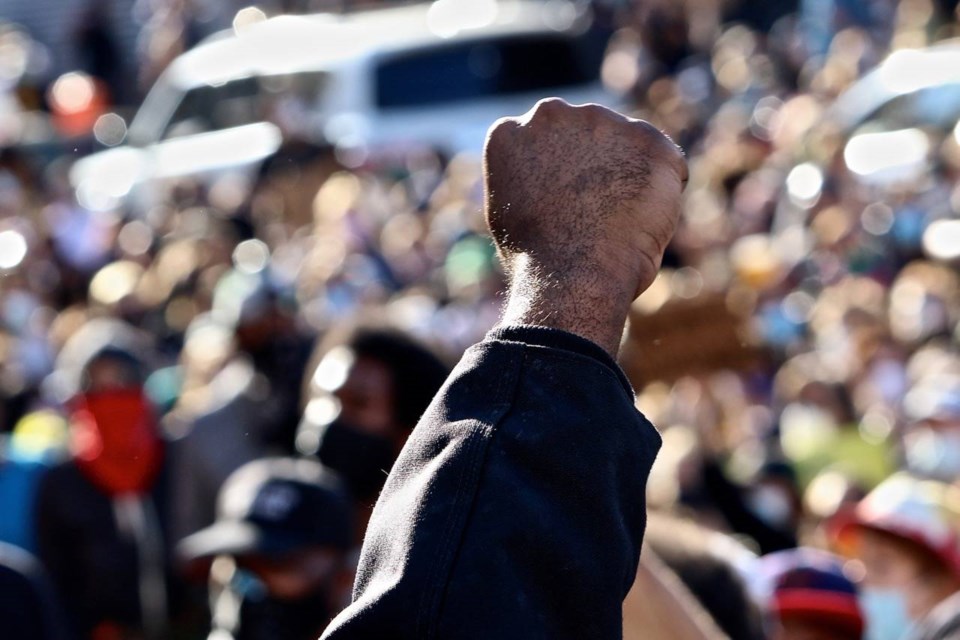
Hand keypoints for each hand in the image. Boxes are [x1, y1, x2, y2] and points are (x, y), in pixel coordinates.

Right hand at [484, 98, 686, 355]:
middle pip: (583, 134)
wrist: (574, 272)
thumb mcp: (510, 214)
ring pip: (625, 144)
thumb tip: (547, 180)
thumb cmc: (538, 260)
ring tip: (618, 221)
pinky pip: (665, 161)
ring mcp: (600, 121)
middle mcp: (550, 114)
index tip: (560, 204)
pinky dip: (665, 188)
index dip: (555, 175)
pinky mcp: (648, 138)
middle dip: (593, 163)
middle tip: (594, 212)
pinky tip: (646, 220)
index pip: (538, 141)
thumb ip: (527, 181)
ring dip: (629, 172)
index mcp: (508, 132)